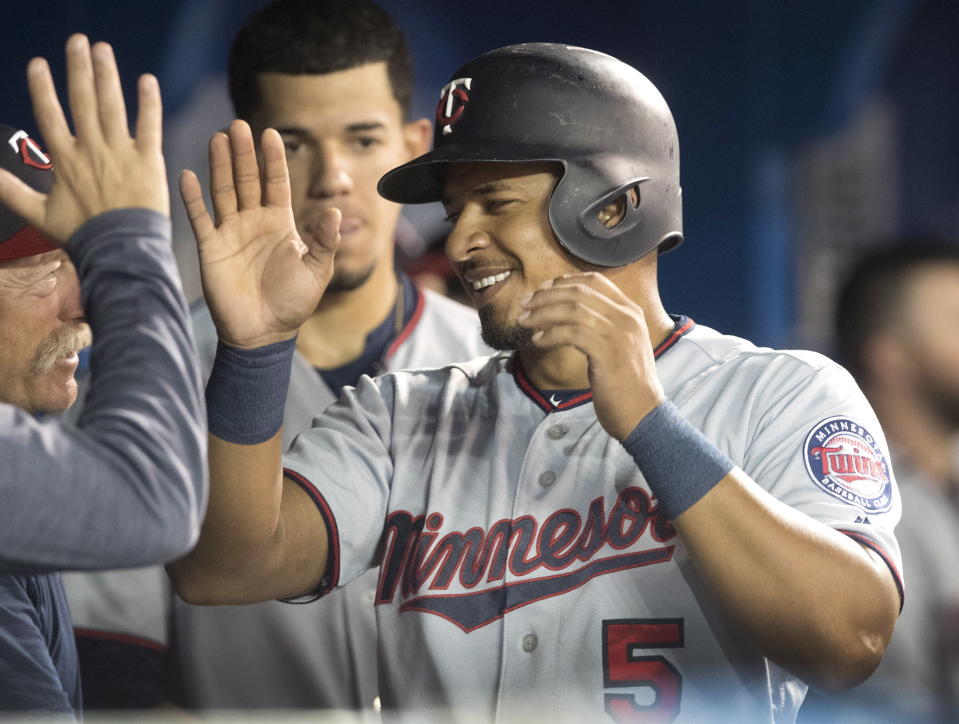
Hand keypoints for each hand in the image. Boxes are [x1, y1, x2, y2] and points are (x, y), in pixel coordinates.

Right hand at [0, 34, 167, 241]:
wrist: (121, 251)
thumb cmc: (83, 236)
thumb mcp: (40, 215)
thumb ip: (12, 191)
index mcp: (66, 160)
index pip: (50, 115)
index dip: (42, 88)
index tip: (38, 63)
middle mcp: (91, 150)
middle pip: (82, 100)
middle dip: (78, 68)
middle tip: (78, 41)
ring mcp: (120, 153)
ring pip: (111, 106)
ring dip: (107, 75)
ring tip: (102, 49)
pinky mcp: (148, 160)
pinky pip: (149, 125)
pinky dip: (148, 102)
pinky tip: (147, 80)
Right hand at [181, 120, 339, 348]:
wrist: (264, 332)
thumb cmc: (293, 303)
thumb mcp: (317, 271)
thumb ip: (325, 241)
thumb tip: (335, 211)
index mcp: (281, 223)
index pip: (276, 182)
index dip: (273, 159)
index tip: (270, 133)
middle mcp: (254, 221)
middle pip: (247, 179)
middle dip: (243, 153)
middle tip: (237, 125)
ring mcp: (231, 232)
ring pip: (224, 191)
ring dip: (219, 165)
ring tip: (217, 138)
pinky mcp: (211, 248)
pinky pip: (200, 218)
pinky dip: (193, 198)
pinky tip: (188, 174)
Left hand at [518, 272, 664, 439]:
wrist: (643, 413)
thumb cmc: (625, 382)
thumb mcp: (618, 344)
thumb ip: (601, 324)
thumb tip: (564, 311)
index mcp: (630, 311)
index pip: (595, 280)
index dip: (564, 281)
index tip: (542, 288)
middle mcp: (627, 317)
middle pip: (580, 292)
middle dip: (546, 295)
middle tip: (525, 303)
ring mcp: (619, 333)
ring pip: (573, 309)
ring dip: (543, 313)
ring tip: (524, 321)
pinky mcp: (607, 352)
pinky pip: (571, 333)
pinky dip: (550, 334)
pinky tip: (537, 341)